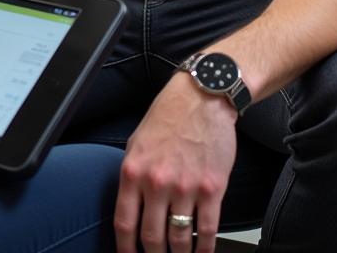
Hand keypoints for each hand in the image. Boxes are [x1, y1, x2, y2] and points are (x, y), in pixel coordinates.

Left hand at [114, 73, 237, 252]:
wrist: (201, 99)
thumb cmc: (168, 117)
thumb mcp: (136, 143)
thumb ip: (133, 175)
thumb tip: (131, 208)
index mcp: (134, 171)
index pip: (124, 223)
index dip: (125, 250)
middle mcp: (157, 182)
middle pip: (152, 237)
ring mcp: (185, 187)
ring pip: (179, 238)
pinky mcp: (211, 189)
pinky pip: (206, 230)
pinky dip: (204, 248)